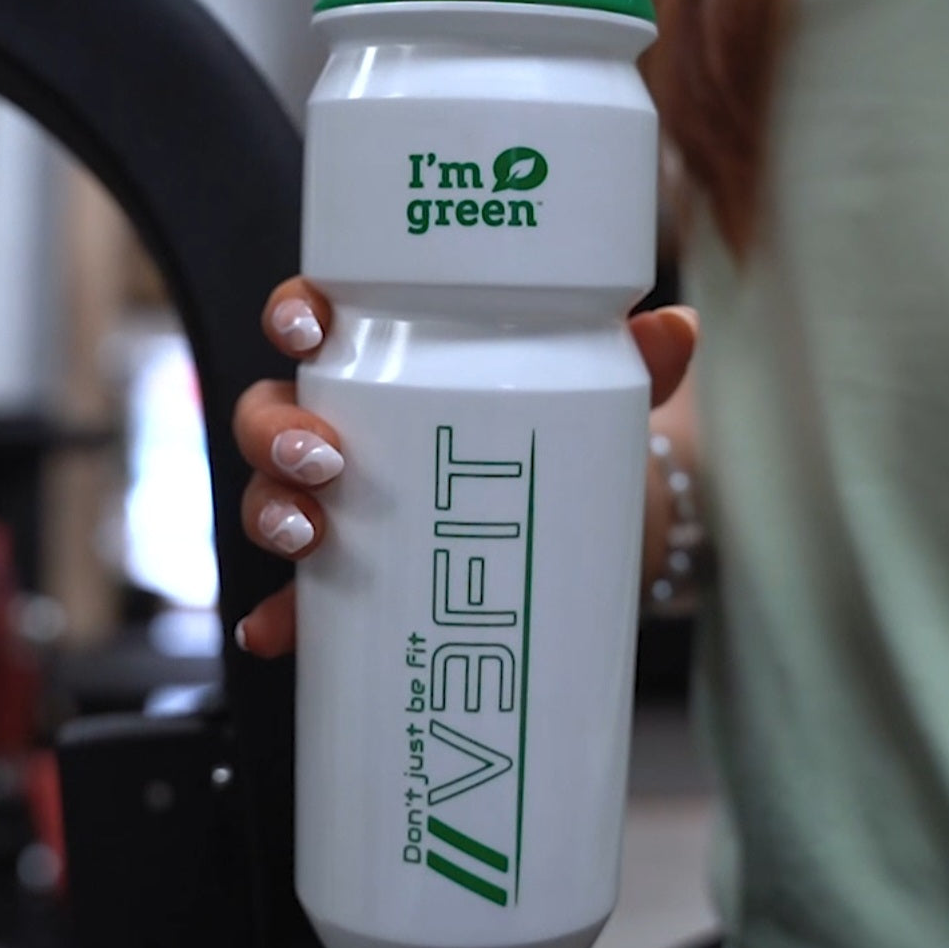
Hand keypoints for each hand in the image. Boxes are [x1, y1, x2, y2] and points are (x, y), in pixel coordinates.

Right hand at [232, 277, 698, 656]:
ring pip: (273, 494)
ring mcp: (348, 505)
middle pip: (275, 410)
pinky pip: (299, 597)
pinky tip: (278, 633)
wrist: (597, 531)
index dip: (296, 313)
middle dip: (279, 429)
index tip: (311, 326)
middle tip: (326, 457)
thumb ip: (635, 362)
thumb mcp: (600, 400)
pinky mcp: (357, 579)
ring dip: (272, 510)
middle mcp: (354, 426)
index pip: (320, 319)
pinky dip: (281, 616)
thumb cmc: (571, 441)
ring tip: (311, 534)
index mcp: (393, 363)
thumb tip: (676, 325)